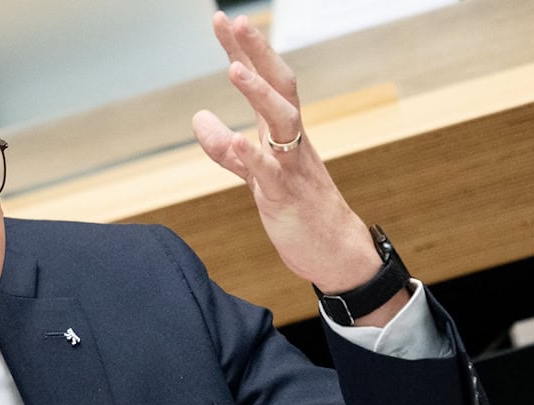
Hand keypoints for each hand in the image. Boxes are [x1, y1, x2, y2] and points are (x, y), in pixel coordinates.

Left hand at [193, 12, 408, 324]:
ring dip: (259, 94)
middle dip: (258, 53)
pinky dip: (253, 157)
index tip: (224, 20)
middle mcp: (291, 141)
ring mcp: (291, 167)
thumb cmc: (298, 207)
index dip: (245, 51)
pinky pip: (270, 173)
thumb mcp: (256, 174)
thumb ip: (227, 148)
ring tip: (234, 70)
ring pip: (281, 122)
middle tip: (237, 21)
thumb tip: (199, 117)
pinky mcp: (287, 198)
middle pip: (279, 87)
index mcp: (284, 132)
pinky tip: (237, 142)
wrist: (334, 252)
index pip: (265, 81)